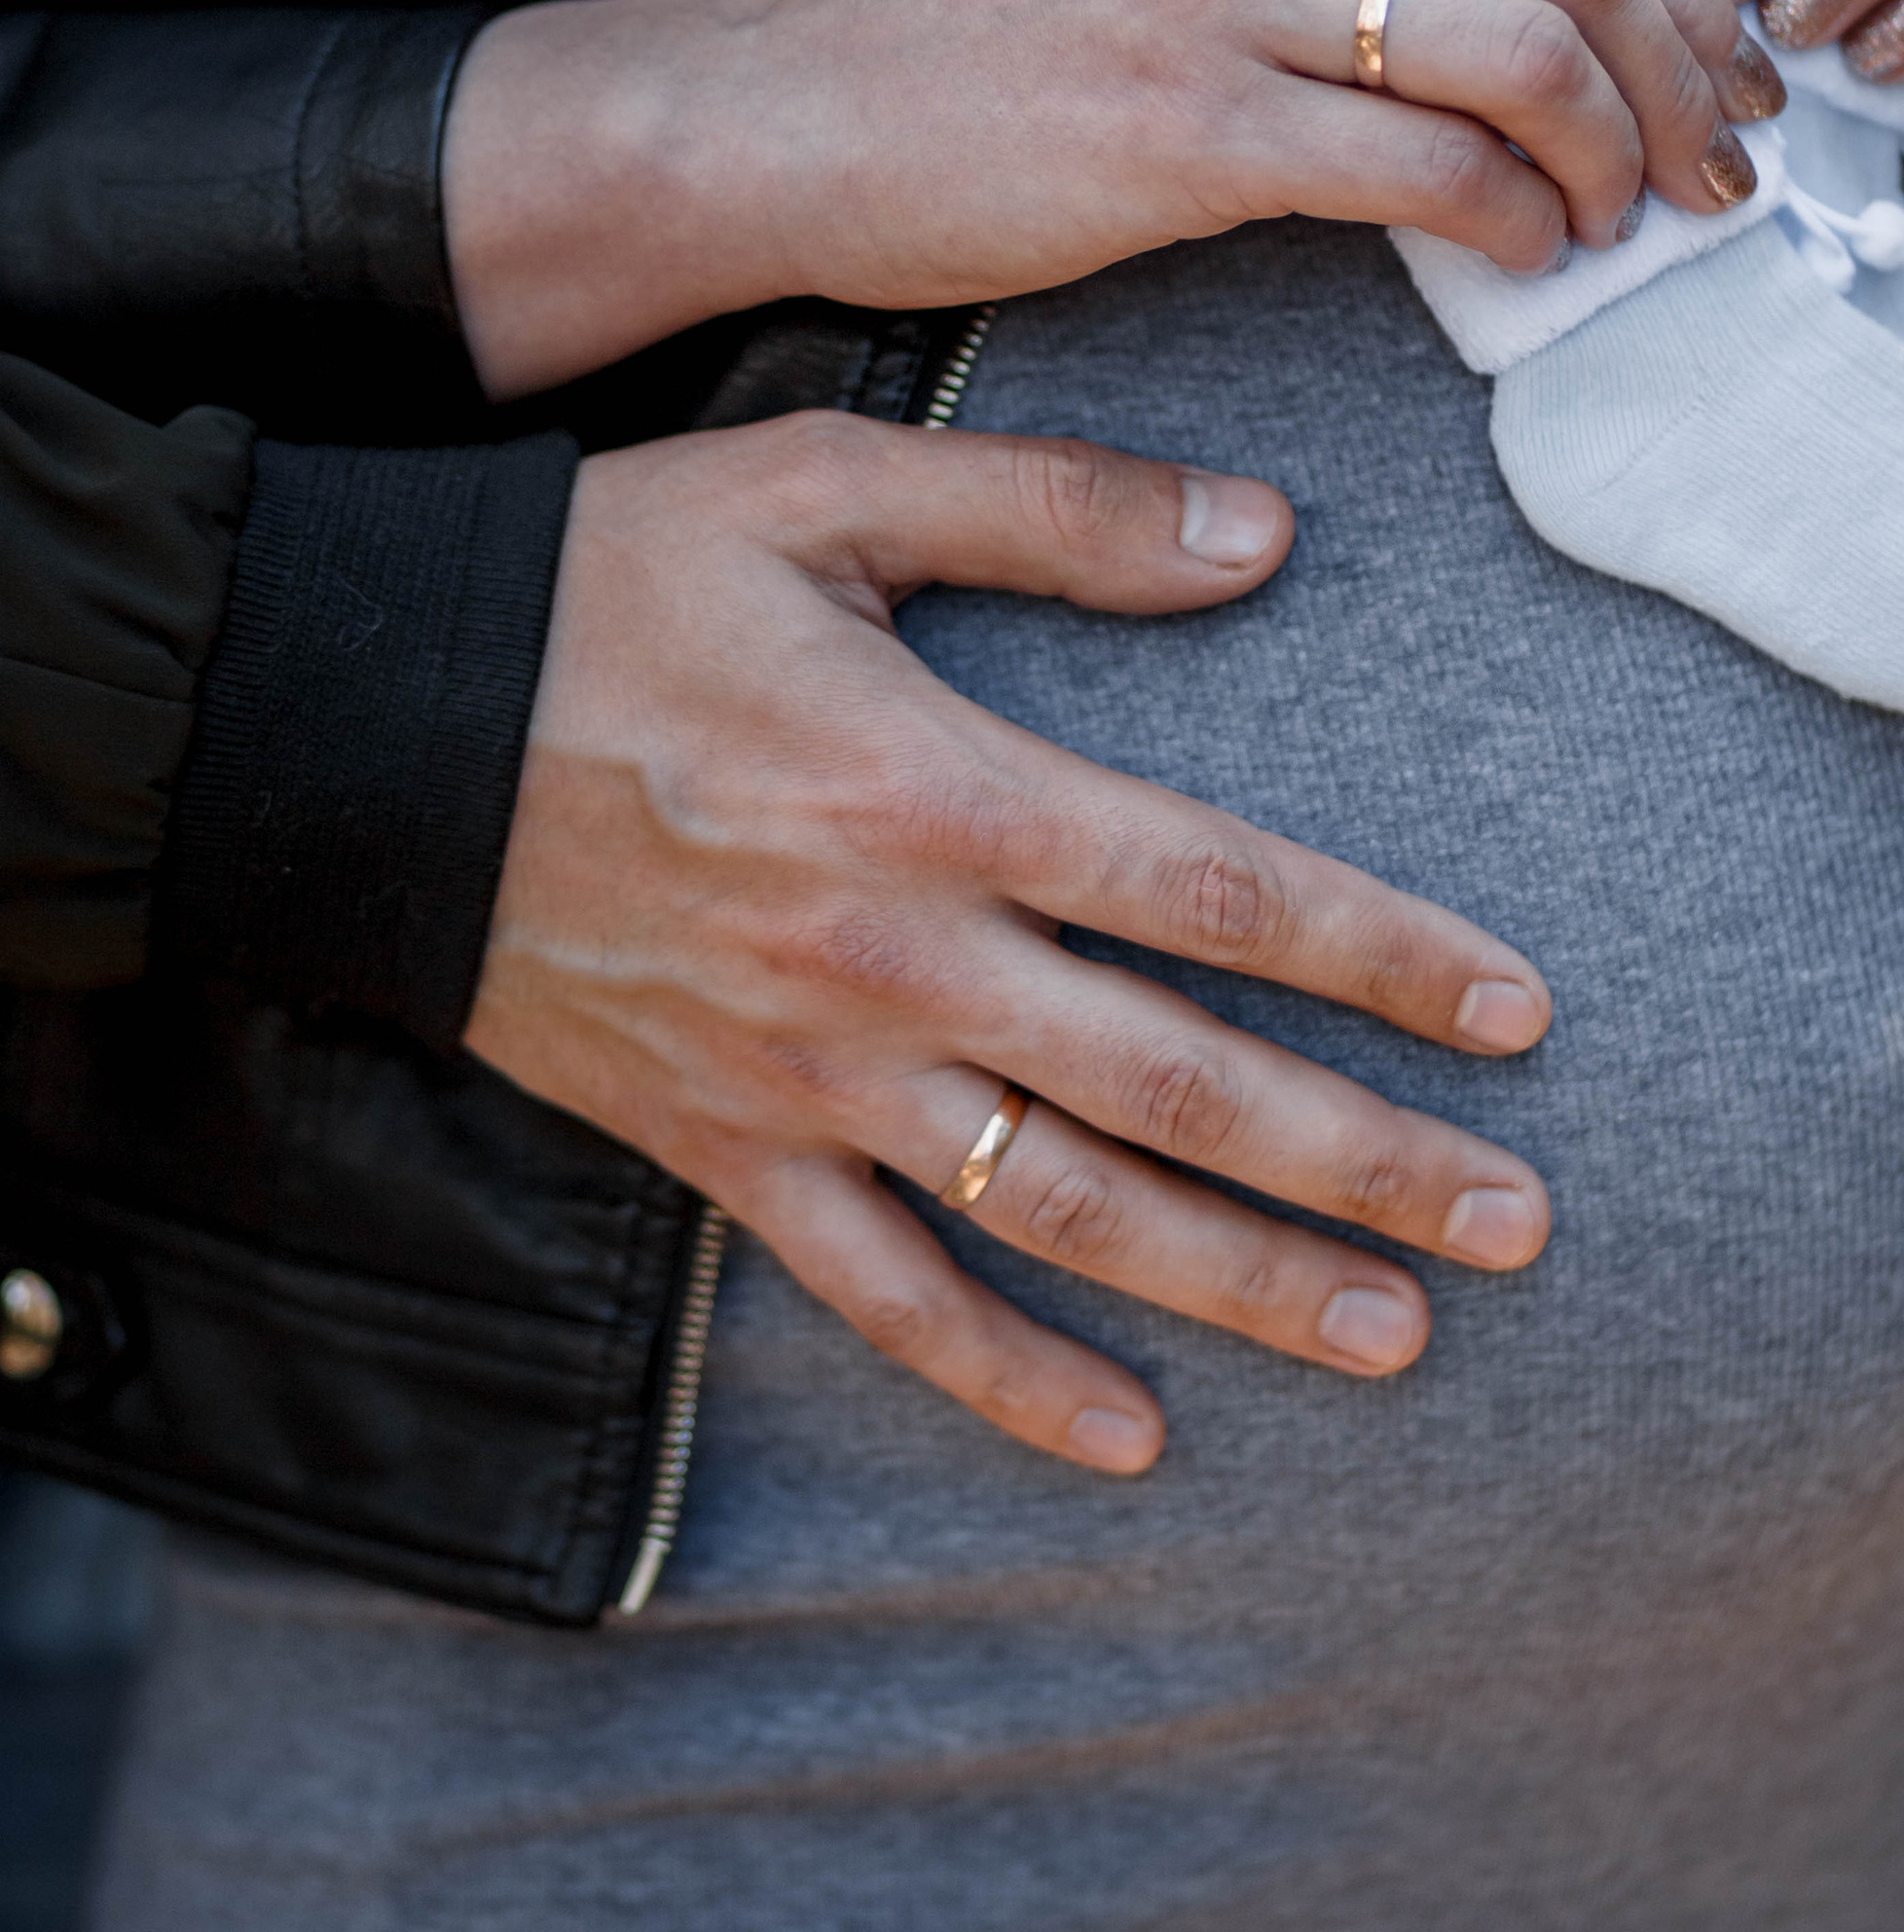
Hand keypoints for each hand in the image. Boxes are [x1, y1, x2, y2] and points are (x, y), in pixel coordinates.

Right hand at [445, 0, 1776, 398]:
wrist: (798, 106)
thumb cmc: (1002, 24)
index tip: (1723, 72)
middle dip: (1688, 72)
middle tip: (1723, 167)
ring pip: (1530, 49)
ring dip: (1622, 154)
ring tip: (1636, 220)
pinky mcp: (1191, 122)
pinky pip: (1434, 170)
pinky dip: (1518, 223)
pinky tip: (1529, 259)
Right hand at [466, 413, 1555, 1469]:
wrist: (349, 728)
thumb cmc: (599, 583)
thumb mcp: (823, 488)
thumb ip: (1051, 508)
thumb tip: (1265, 533)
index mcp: (941, 789)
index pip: (1218, 890)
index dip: (1385, 956)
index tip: (1521, 1014)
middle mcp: (898, 958)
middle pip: (1183, 1083)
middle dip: (1369, 1161)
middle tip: (1527, 1226)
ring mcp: (811, 1075)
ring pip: (1065, 1212)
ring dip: (1240, 1286)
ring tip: (1395, 1339)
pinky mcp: (723, 1149)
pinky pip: (883, 1296)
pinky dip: (1005, 1379)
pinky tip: (1129, 1442)